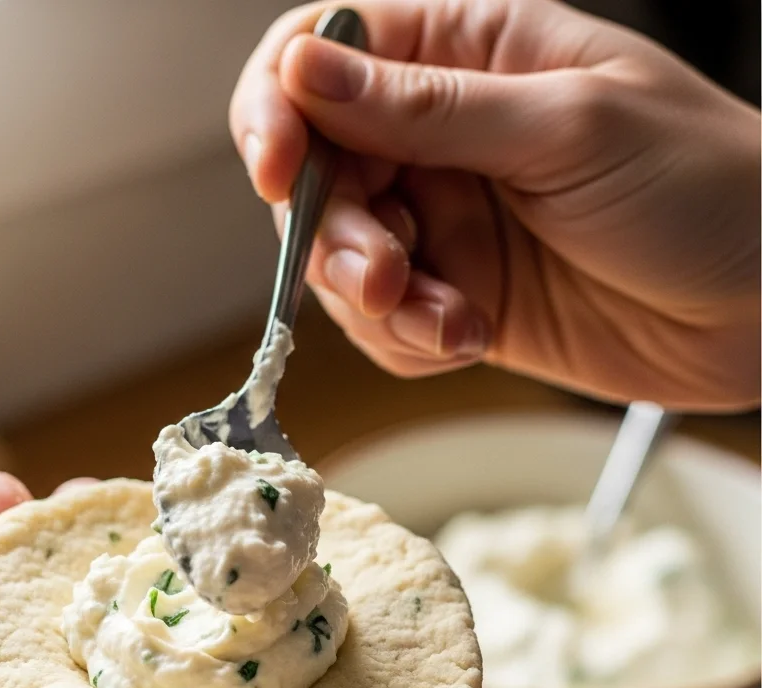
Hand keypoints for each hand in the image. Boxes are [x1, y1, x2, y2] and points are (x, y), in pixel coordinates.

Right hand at [229, 0, 760, 410]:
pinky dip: (409, 341)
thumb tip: (306, 69)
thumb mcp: (566, 129)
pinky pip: (384, 325)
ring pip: (342, 262)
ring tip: (449, 322)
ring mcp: (445, 221)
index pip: (325, 56)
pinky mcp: (455, 294)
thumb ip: (428, 108)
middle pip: (319, 176)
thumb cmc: (704, 185)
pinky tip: (469, 339)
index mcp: (467, 52)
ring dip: (376, 303)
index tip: (277, 168)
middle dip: (338, 238)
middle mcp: (440, 135)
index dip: (280, 108)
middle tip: (388, 279)